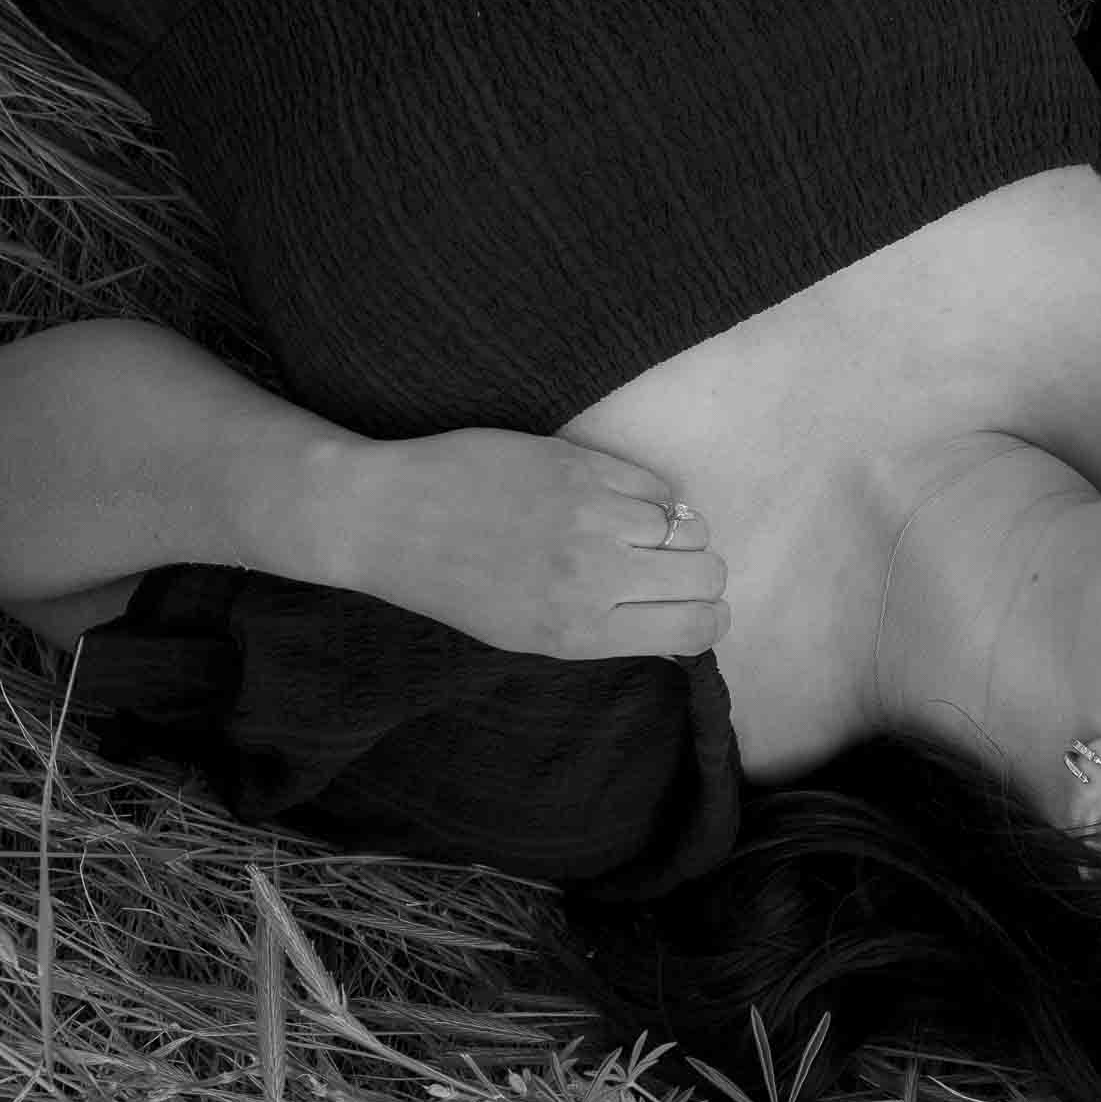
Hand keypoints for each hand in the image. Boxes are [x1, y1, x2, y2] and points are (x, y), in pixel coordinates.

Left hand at [330, 429, 728, 660]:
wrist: (390, 518)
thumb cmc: (456, 585)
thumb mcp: (528, 635)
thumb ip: (606, 632)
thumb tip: (676, 631)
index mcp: (581, 632)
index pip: (696, 628)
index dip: (709, 616)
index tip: (694, 607)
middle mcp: (595, 576)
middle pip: (706, 573)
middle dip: (700, 572)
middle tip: (669, 567)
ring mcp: (591, 516)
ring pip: (688, 525)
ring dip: (676, 531)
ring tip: (640, 531)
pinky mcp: (581, 466)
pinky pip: (655, 485)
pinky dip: (650, 496)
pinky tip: (616, 500)